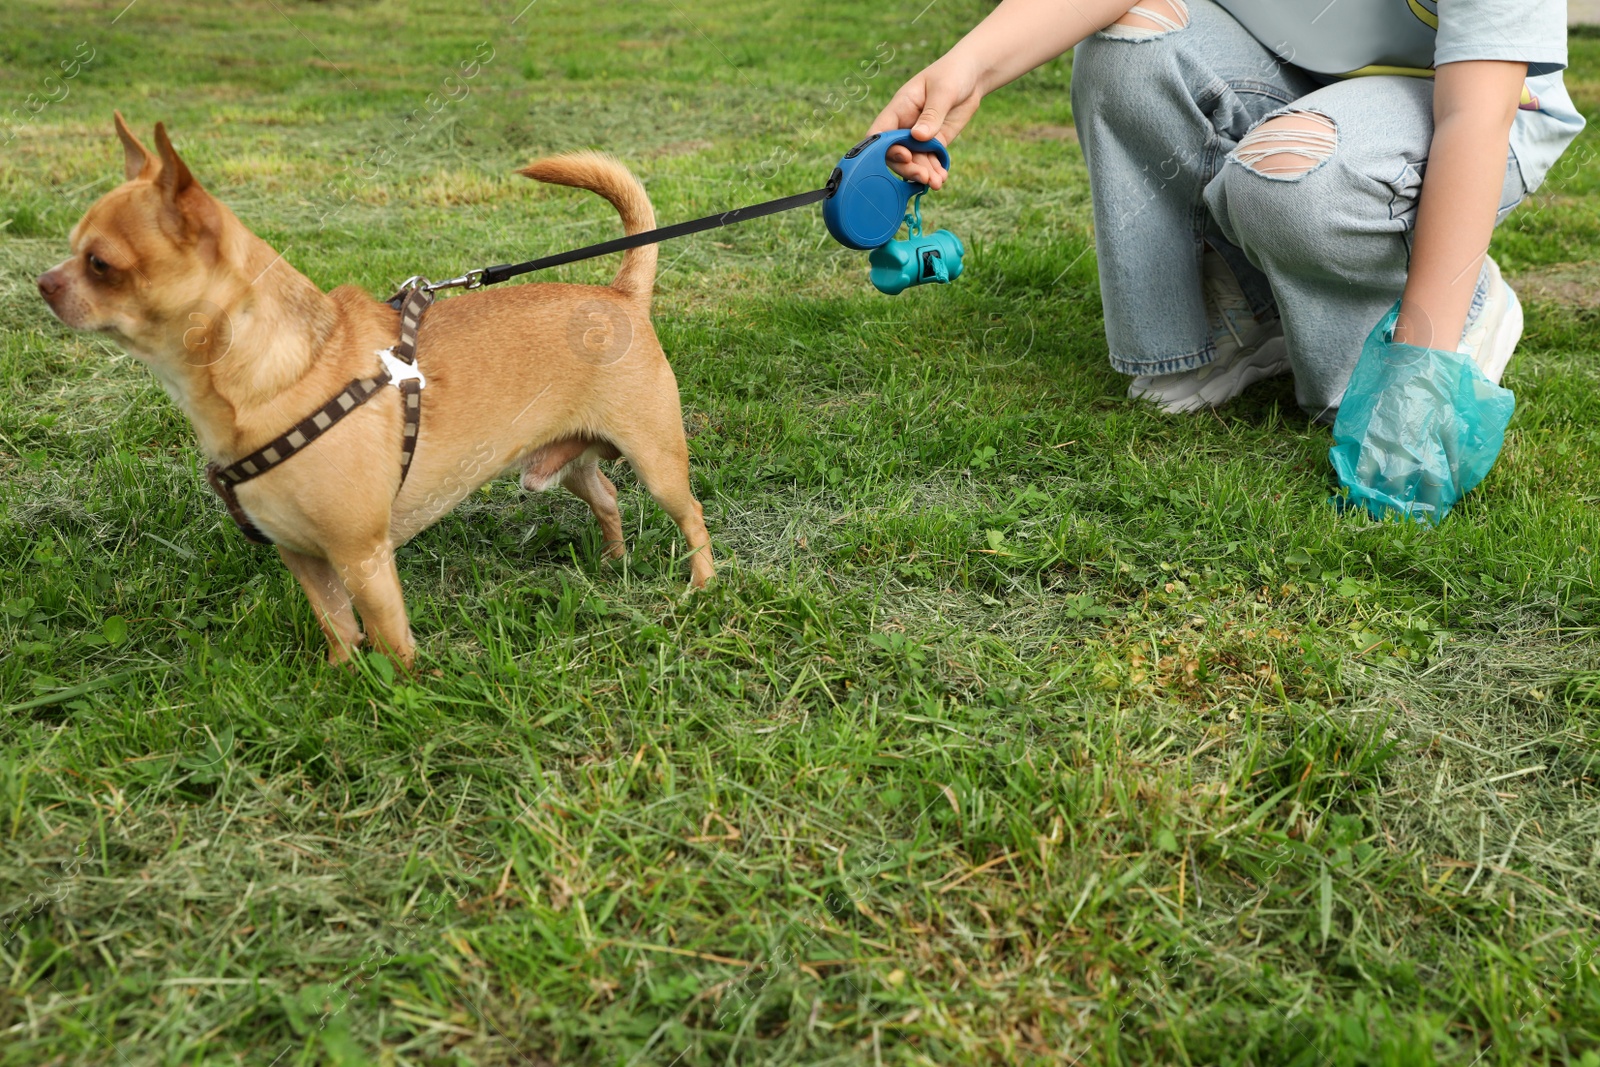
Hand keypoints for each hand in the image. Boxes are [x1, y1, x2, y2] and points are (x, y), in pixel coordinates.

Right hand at [866, 56, 982, 188]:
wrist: (973, 76)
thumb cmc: (953, 74)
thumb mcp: (943, 91)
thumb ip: (931, 114)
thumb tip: (918, 136)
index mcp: (899, 108)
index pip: (880, 132)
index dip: (885, 148)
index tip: (905, 156)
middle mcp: (905, 125)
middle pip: (895, 153)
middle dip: (908, 167)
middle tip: (923, 177)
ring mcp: (919, 136)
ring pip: (914, 161)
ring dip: (923, 174)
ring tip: (936, 183)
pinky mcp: (935, 142)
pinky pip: (930, 161)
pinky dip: (934, 171)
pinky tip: (941, 178)